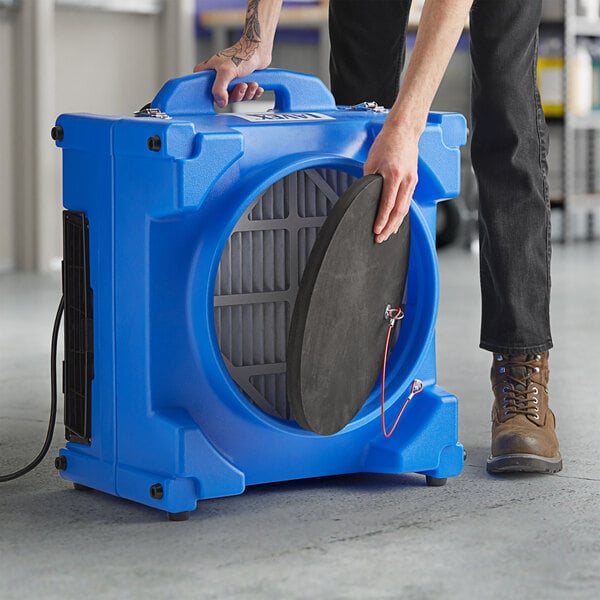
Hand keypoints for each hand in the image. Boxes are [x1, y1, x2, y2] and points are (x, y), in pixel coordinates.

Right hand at [193, 38, 269, 107]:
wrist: (258, 50)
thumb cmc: (242, 55)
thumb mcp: (226, 72)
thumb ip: (219, 89)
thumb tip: (220, 103)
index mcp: (208, 73)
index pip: (203, 89)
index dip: (213, 95)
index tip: (223, 92)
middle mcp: (218, 78)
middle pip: (224, 98)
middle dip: (237, 94)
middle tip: (242, 85)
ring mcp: (230, 82)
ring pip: (237, 98)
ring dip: (247, 93)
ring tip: (251, 83)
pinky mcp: (242, 84)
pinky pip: (246, 97)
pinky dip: (253, 93)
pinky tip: (256, 86)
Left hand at [364, 122, 419, 243]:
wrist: (404, 131)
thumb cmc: (386, 143)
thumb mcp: (371, 162)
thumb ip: (369, 180)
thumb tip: (366, 196)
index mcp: (393, 175)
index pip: (387, 204)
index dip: (382, 219)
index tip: (376, 230)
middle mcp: (405, 180)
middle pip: (399, 211)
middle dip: (389, 227)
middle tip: (380, 239)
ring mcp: (412, 181)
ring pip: (405, 209)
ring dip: (396, 224)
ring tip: (387, 235)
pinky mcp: (414, 181)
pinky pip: (407, 202)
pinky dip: (401, 214)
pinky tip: (396, 222)